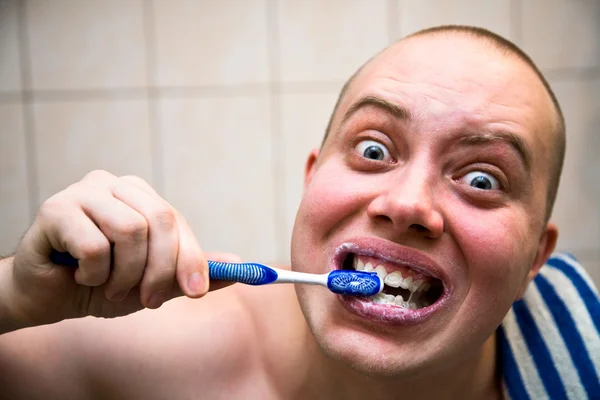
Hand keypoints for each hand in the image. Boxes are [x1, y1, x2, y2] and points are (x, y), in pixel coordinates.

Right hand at [7, 170, 239, 326]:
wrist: (48, 296)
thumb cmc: (102, 283)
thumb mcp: (154, 282)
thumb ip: (191, 271)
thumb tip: (237, 265)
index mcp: (141, 197)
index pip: (177, 221)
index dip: (192, 258)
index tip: (196, 291)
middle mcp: (116, 186)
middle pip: (161, 220)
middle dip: (160, 269)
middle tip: (148, 300)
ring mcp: (85, 192)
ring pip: (130, 231)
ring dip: (124, 275)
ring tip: (108, 285)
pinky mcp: (56, 208)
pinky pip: (94, 246)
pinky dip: (93, 273)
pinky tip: (78, 274)